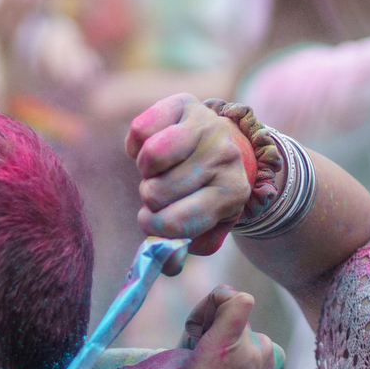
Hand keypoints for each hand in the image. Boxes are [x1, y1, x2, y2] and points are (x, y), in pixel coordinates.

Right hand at [128, 95, 251, 255]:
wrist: (225, 144)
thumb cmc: (207, 192)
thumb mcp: (207, 224)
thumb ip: (187, 247)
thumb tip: (168, 264)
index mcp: (232, 194)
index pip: (176, 222)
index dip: (155, 227)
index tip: (154, 222)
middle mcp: (225, 158)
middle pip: (155, 192)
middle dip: (151, 197)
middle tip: (165, 190)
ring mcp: (207, 127)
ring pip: (148, 159)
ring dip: (145, 170)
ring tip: (162, 169)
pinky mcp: (185, 104)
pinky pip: (139, 130)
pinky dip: (137, 144)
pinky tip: (155, 146)